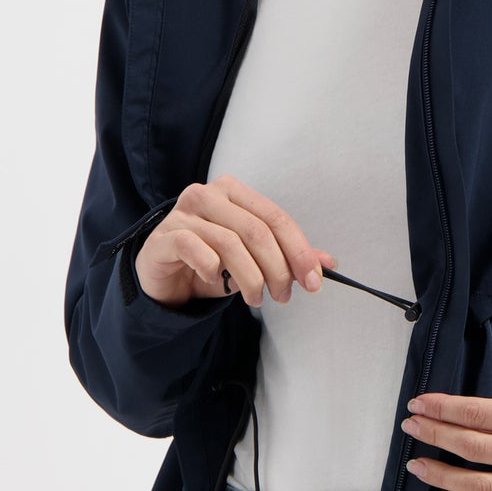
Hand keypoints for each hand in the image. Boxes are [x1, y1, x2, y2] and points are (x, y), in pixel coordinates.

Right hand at [135, 175, 336, 310]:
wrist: (165, 278)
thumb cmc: (210, 262)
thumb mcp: (253, 259)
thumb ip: (286, 256)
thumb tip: (326, 262)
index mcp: (233, 191)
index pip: (276, 217)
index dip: (299, 250)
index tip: (313, 281)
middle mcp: (207, 195)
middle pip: (256, 231)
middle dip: (277, 269)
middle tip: (283, 296)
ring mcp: (183, 213)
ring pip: (230, 244)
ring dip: (250, 278)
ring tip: (255, 299)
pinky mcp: (164, 236)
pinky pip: (197, 250)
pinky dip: (213, 270)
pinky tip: (215, 281)